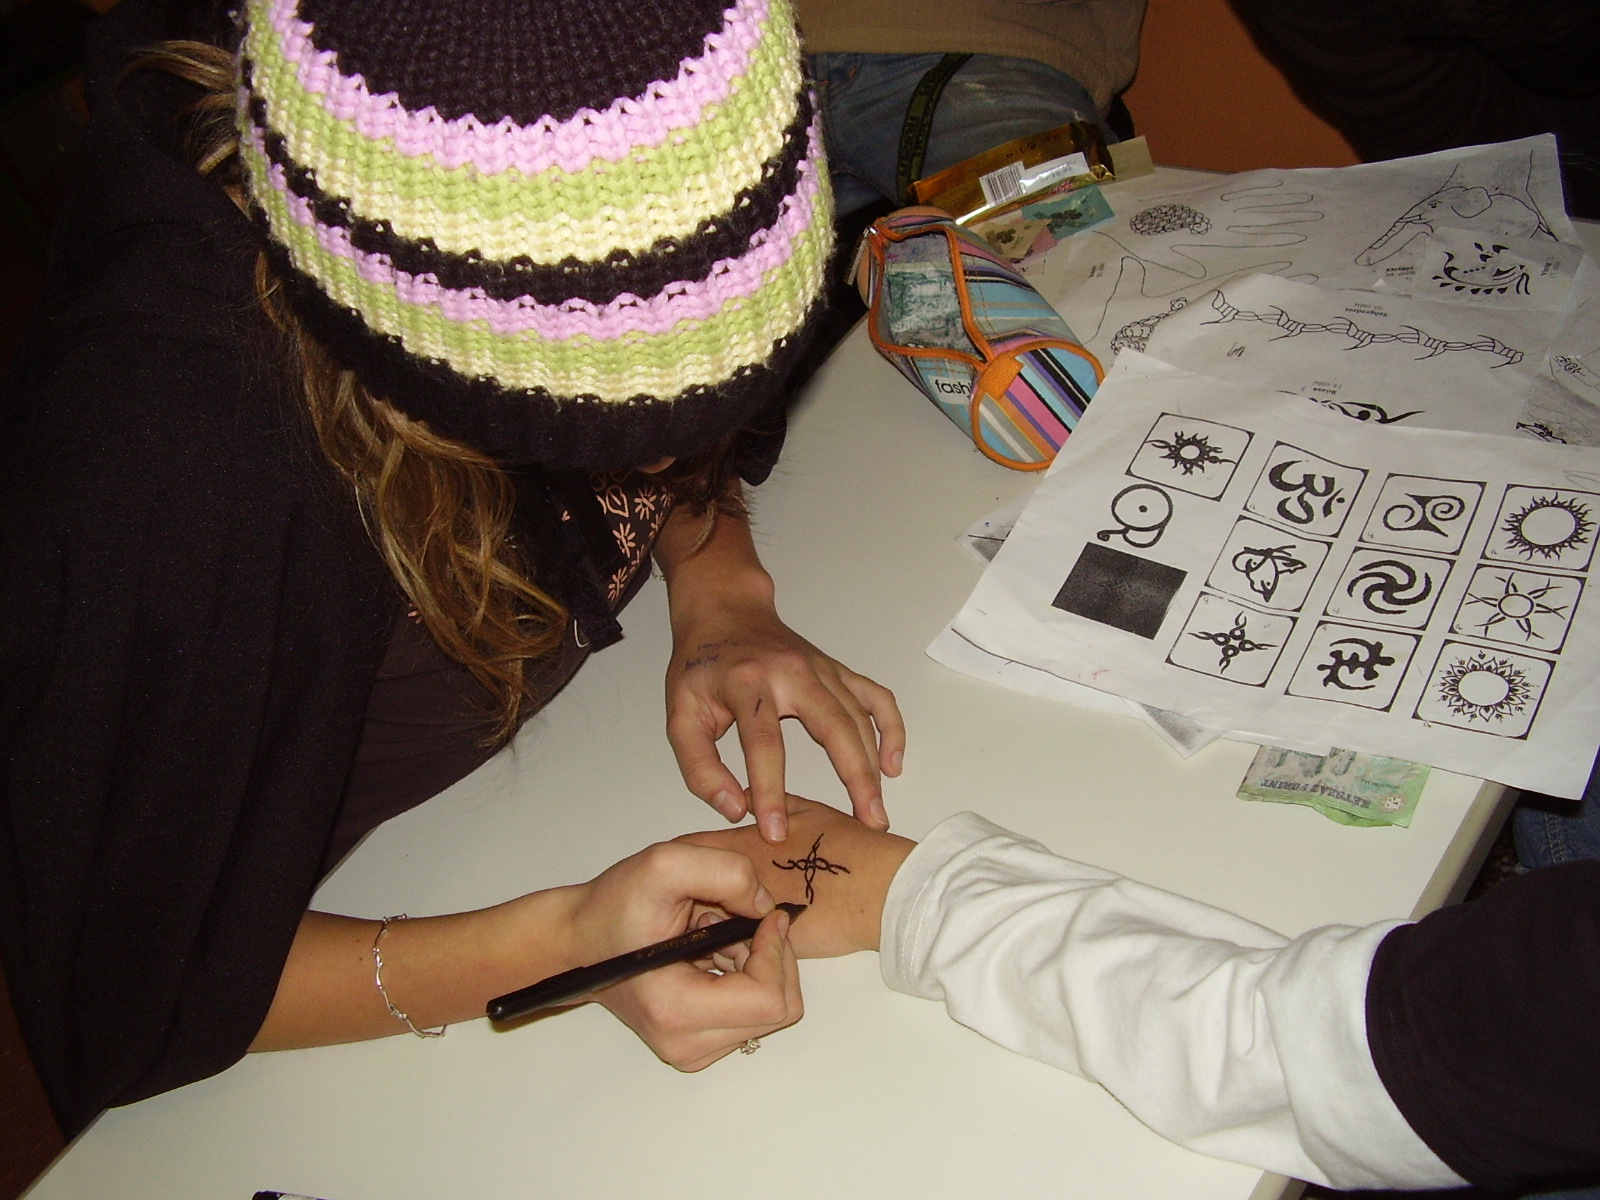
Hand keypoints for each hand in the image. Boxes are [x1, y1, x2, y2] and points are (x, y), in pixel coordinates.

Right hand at [566, 841, 802, 1069]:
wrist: (579, 940)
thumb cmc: (612, 907)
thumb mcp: (665, 866)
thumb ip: (728, 874)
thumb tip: (767, 908)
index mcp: (676, 1010)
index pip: (770, 998)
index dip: (777, 950)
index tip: (763, 915)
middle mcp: (685, 1044)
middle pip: (779, 1009)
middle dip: (769, 956)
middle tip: (735, 920)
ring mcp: (691, 1050)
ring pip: (770, 1011)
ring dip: (756, 963)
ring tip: (712, 932)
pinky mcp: (696, 1045)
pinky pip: (751, 1014)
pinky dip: (745, 976)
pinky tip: (711, 950)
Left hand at [667, 594, 904, 842]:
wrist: (725, 612)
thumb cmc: (701, 668)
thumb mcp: (681, 715)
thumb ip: (699, 766)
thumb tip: (734, 808)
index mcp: (747, 683)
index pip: (764, 743)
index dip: (770, 790)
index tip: (778, 832)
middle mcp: (792, 672)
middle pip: (834, 727)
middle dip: (855, 779)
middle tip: (866, 825)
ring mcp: (821, 669)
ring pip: (858, 717)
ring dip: (872, 766)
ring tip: (876, 812)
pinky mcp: (837, 670)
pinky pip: (875, 697)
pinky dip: (891, 728)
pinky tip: (892, 763)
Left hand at [678, 797, 915, 957]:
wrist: (881, 892)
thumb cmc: (849, 849)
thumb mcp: (808, 813)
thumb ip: (771, 803)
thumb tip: (747, 795)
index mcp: (743, 844)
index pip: (690, 849)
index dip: (687, 856)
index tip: (690, 861)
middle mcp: (737, 884)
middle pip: (691, 890)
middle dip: (695, 892)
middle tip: (710, 893)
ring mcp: (749, 918)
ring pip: (710, 924)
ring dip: (713, 922)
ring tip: (735, 918)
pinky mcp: (765, 947)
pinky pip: (736, 950)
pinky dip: (737, 945)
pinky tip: (755, 938)